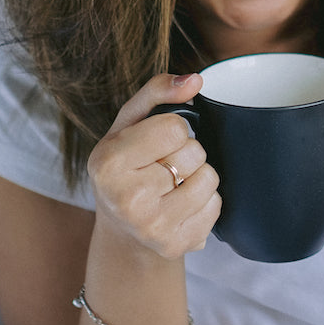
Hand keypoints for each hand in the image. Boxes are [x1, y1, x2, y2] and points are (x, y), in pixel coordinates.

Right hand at [86, 73, 220, 259]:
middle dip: (186, 154)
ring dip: (199, 177)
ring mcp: (151, 227)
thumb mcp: (129, 124)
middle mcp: (126, 199)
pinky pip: (215, 207)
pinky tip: (180, 207)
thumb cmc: (126, 167)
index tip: (155, 144)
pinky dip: (205, 203)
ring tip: (173, 186)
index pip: (175, 128)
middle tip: (162, 167)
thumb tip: (195, 79)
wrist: (122, 230)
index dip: (172, 131)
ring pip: (210, 179)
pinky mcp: (175, 245)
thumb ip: (158, 92)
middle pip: (194, 153)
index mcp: (108, 162)